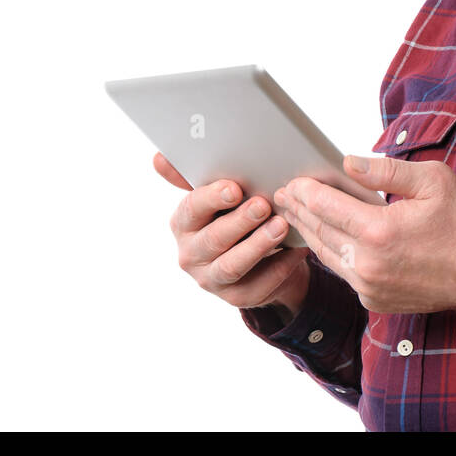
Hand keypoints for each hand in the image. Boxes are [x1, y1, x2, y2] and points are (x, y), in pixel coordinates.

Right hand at [155, 152, 310, 318]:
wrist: (259, 255)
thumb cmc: (234, 215)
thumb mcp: (217, 196)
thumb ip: (195, 176)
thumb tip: (159, 158)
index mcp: (183, 223)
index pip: (192, 209)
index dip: (212, 199)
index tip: (234, 188)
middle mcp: (191, 254)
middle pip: (214, 239)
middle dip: (240, 221)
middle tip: (264, 205)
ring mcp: (211, 279)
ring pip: (233, 265)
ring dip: (258, 244)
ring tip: (281, 226)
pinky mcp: (236, 297)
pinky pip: (258, 285)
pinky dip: (280, 267)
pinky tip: (296, 250)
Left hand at [273, 154, 455, 313]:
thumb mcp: (432, 181)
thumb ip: (386, 169)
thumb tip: (348, 162)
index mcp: (379, 230)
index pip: (327, 206)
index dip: (307, 191)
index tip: (294, 181)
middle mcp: (368, 263)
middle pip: (320, 231)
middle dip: (299, 210)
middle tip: (283, 194)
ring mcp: (369, 286)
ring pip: (326, 255)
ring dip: (309, 232)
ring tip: (296, 214)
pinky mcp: (374, 300)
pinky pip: (344, 273)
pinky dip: (331, 254)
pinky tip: (324, 239)